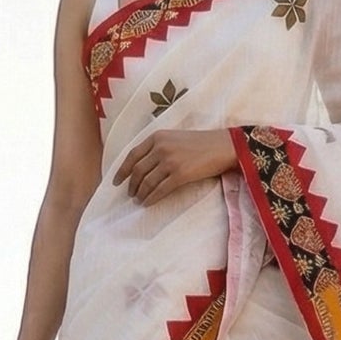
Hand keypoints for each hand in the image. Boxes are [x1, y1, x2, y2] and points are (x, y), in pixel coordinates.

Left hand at [112, 127, 236, 204]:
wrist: (223, 146)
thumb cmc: (202, 143)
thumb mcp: (175, 137)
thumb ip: (159, 146)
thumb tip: (143, 165)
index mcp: (157, 136)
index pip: (132, 155)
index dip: (122, 170)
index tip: (116, 181)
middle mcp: (161, 147)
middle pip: (137, 170)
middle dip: (131, 185)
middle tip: (130, 194)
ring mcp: (170, 161)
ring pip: (147, 182)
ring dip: (140, 193)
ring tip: (139, 200)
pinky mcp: (180, 174)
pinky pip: (160, 190)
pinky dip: (151, 198)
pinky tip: (148, 203)